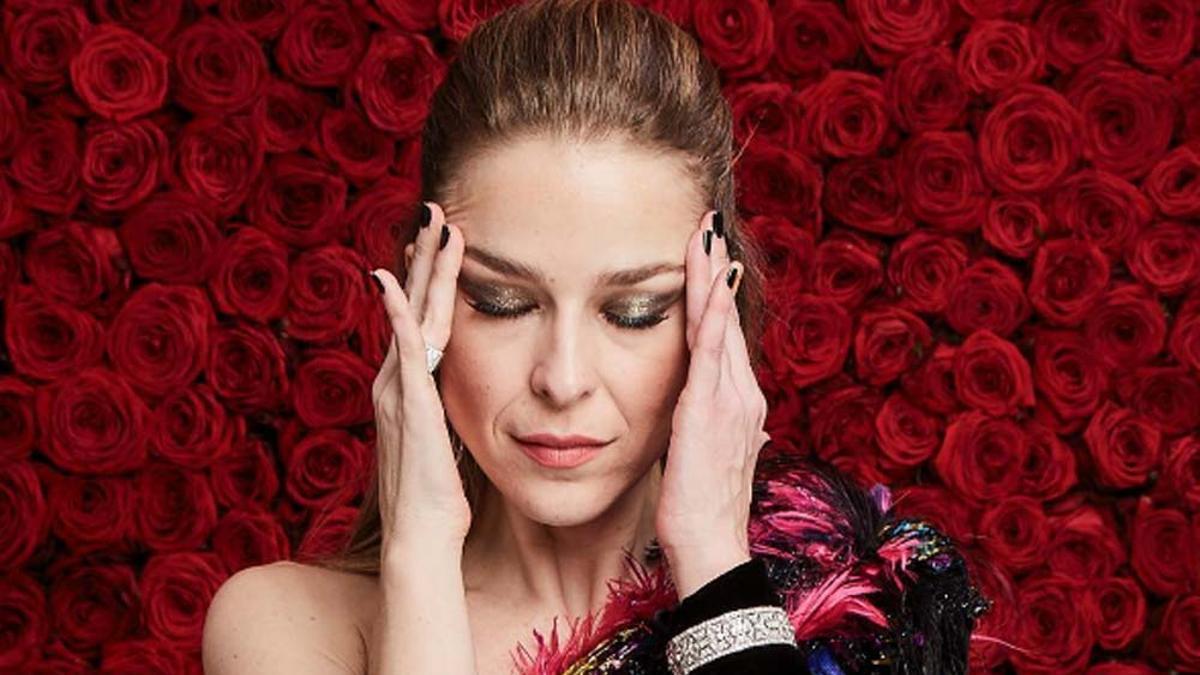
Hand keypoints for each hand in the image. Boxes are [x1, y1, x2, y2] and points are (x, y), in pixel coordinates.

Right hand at [370, 201, 470, 557]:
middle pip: (412, 305)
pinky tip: (394, 282)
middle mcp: (394, 382)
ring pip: (412, 316)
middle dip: (425, 257)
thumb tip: (455, 391)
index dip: (430, 278)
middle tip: (436, 211)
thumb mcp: (444, 440)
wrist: (423, 536)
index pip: (421, 319)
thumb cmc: (439, 496)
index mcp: (407, 388)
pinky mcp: (409, 407)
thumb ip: (444, 409)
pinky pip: (404, 351)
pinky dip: (398, 314)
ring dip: (422, 270)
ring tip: (435, 227)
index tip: (443, 240)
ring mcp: (398, 392)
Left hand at [655, 209, 770, 597]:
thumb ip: (713, 429)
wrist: (711, 545)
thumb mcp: (707, 458)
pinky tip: (711, 282)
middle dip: (716, 271)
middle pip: (725, 319)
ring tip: (706, 235)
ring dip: (712, 277)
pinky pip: (713, 350)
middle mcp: (741, 393)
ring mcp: (730, 399)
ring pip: (720, 324)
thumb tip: (727, 419)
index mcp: (737, 403)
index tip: (707, 258)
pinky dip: (714, 312)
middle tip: (709, 226)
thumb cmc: (702, 508)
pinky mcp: (710, 408)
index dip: (716, 295)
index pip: (723, 337)